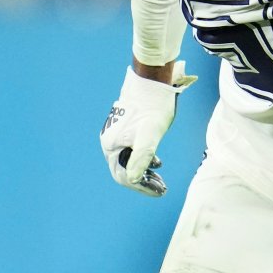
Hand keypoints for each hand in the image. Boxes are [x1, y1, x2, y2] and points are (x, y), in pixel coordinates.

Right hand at [100, 62, 195, 196]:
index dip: (142, 186)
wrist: (152, 80)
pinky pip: (132, 150)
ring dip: (144, 171)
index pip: (124, 176)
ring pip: (129, 160)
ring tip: (161, 179)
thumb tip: (132, 179)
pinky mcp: (126, 128)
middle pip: (124, 170)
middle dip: (143, 181)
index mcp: (112, 145)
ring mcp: (117, 134)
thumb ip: (141, 157)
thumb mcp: (150, 135)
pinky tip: (157, 162)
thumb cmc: (153, 106)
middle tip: (162, 188)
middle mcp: (110, 141)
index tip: (160, 191)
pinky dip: (144, 159)